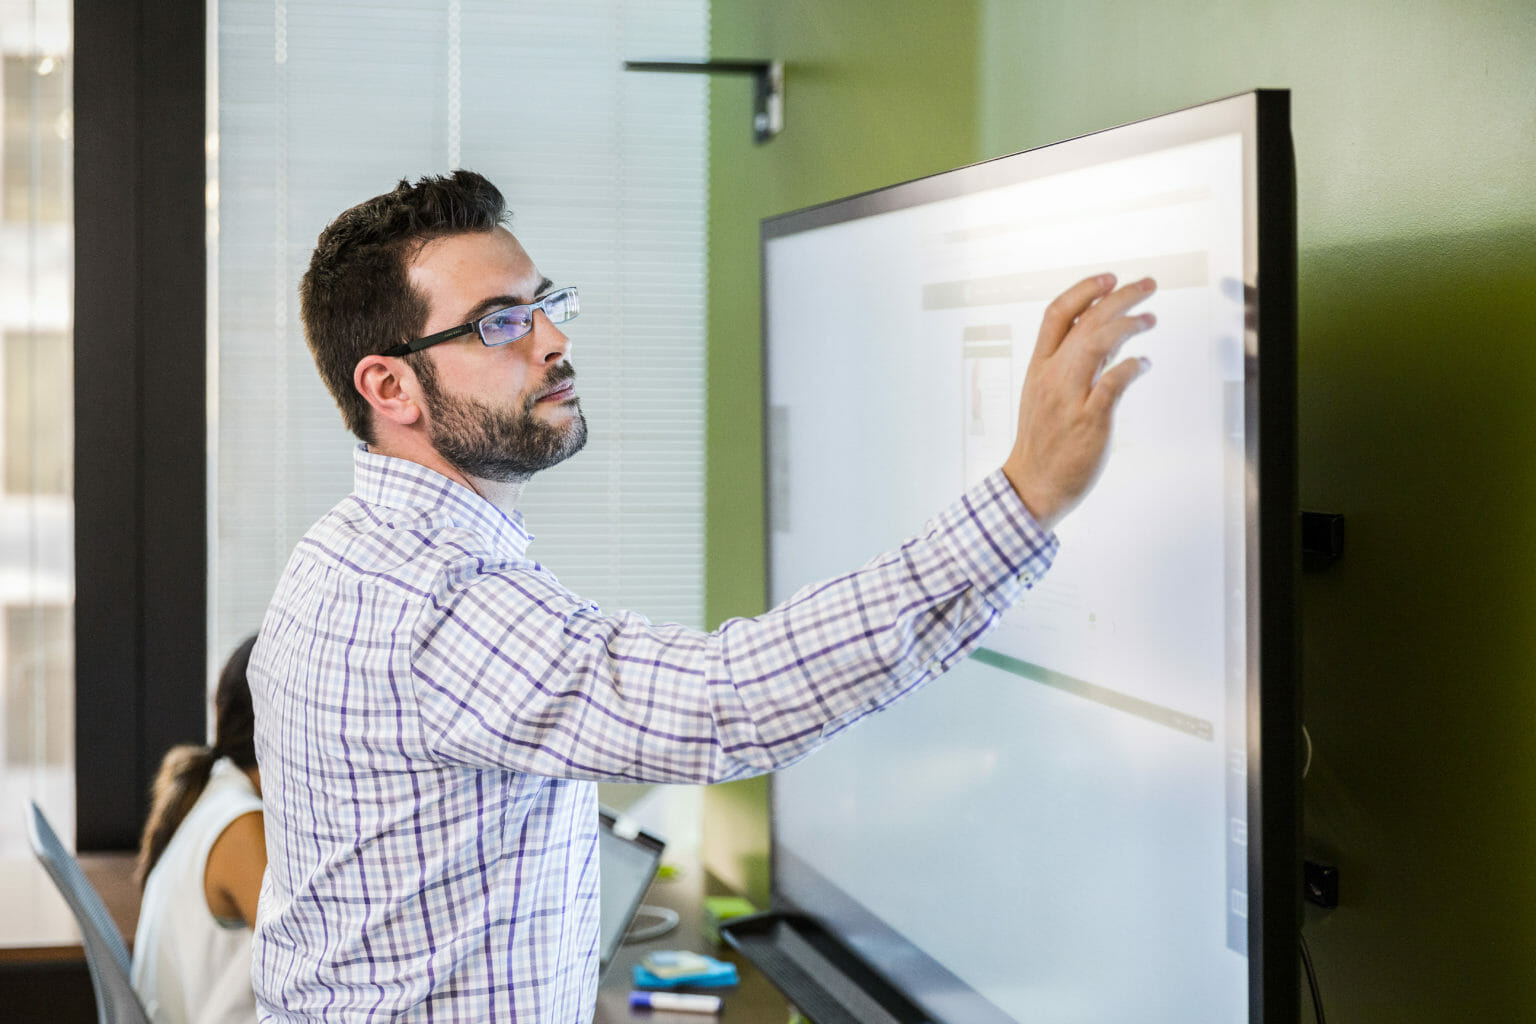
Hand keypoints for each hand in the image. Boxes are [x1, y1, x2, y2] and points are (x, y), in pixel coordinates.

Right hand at [1001, 274, 1156, 530]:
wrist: (1033, 484)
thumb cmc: (1044, 441)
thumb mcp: (1046, 394)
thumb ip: (1075, 364)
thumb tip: (1110, 336)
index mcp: (1039, 367)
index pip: (1057, 314)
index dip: (1085, 290)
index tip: (1110, 277)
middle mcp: (1052, 376)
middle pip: (1086, 321)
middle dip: (1120, 296)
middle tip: (1148, 284)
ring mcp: (1070, 397)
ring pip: (1098, 343)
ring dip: (1129, 324)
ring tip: (1151, 319)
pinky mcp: (1089, 420)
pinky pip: (1114, 383)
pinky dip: (1132, 366)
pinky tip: (1144, 363)